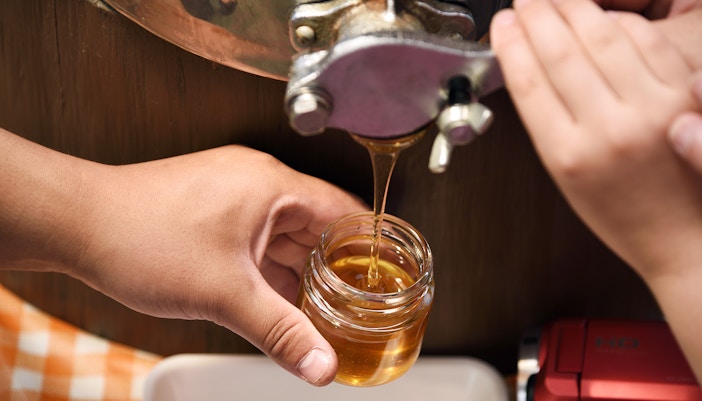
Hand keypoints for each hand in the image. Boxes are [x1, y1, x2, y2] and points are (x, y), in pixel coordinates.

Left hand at [0, 130, 365, 385]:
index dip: (373, 245)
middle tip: (362, 302)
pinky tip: (281, 300)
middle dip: (339, 267)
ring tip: (327, 308)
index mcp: (273, 186)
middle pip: (318, 227)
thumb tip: (321, 364)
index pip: (346, 211)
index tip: (392, 273)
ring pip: (286, 238)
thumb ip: (281, 332)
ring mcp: (234, 197)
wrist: (77, 224)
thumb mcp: (224, 293)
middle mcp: (257, 185)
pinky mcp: (214, 213)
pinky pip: (259, 243)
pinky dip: (273, 271)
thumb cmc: (139, 235)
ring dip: (303, 273)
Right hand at [490, 0, 701, 377]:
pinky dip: (620, 22)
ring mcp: (652, 109)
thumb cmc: (624, 215)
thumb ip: (550, 124)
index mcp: (569, 156)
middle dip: (537, 16)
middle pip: (562, 52)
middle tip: (525, 1)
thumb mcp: (567, 178)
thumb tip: (534, 69)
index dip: (512, 44)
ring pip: (603, 37)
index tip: (502, 24)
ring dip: (573, 8)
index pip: (530, 81)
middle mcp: (609, 129)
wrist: (683, 237)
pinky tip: (602, 15)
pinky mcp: (684, 96)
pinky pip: (647, 43)